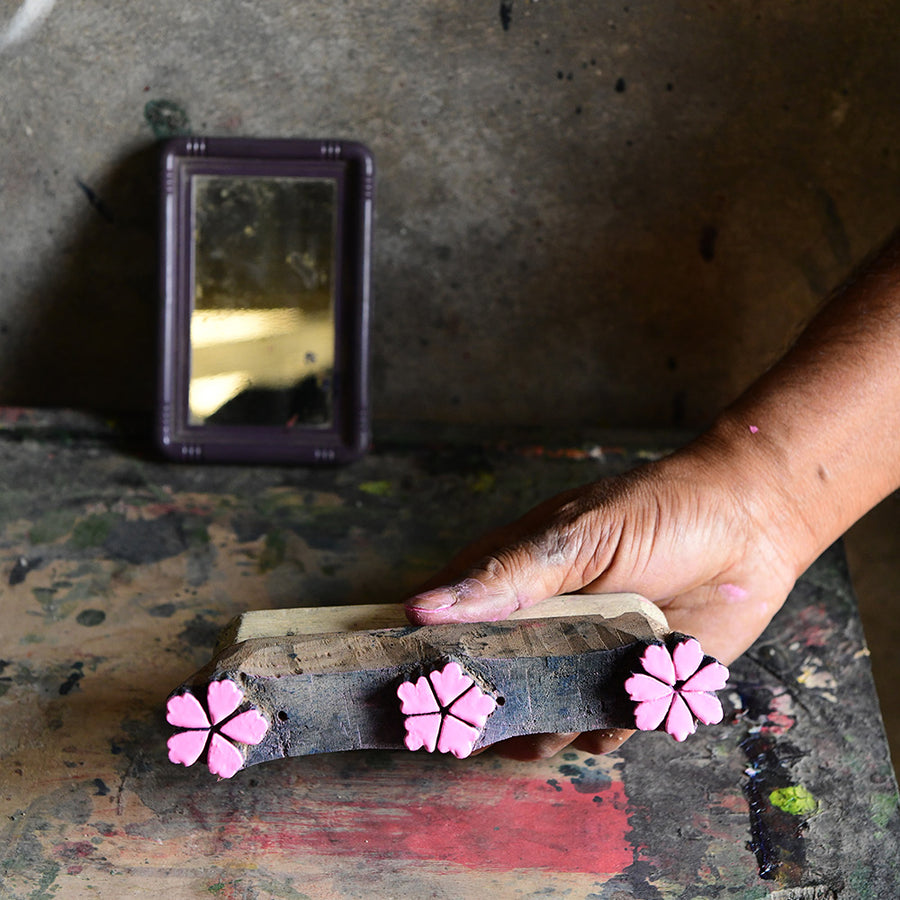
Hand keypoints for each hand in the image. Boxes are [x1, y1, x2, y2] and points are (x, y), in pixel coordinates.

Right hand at [404, 436, 802, 758]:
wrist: (752, 528)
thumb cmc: (659, 513)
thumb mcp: (578, 536)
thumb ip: (507, 576)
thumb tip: (420, 608)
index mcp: (509, 580)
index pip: (440, 625)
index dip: (421, 656)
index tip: (413, 683)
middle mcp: (536, 628)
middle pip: (485, 686)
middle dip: (491, 704)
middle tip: (517, 696)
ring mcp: (579, 662)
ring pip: (537, 722)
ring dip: (553, 721)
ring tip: (591, 684)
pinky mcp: (625, 691)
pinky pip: (598, 734)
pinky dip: (612, 723)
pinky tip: (638, 686)